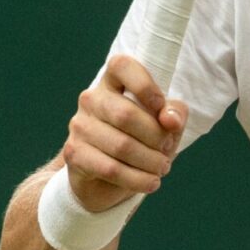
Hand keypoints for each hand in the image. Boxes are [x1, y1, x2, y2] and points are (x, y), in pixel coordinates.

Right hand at [61, 55, 185, 212]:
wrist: (106, 177)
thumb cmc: (140, 140)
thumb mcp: (165, 124)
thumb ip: (175, 113)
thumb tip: (170, 120)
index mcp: (112, 81)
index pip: (122, 66)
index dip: (145, 85)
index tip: (161, 107)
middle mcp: (91, 99)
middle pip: (126, 114)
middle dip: (155, 136)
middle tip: (167, 149)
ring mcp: (80, 126)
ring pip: (121, 145)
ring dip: (150, 161)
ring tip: (162, 168)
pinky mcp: (74, 154)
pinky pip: (110, 168)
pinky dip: (137, 179)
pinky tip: (151, 182)